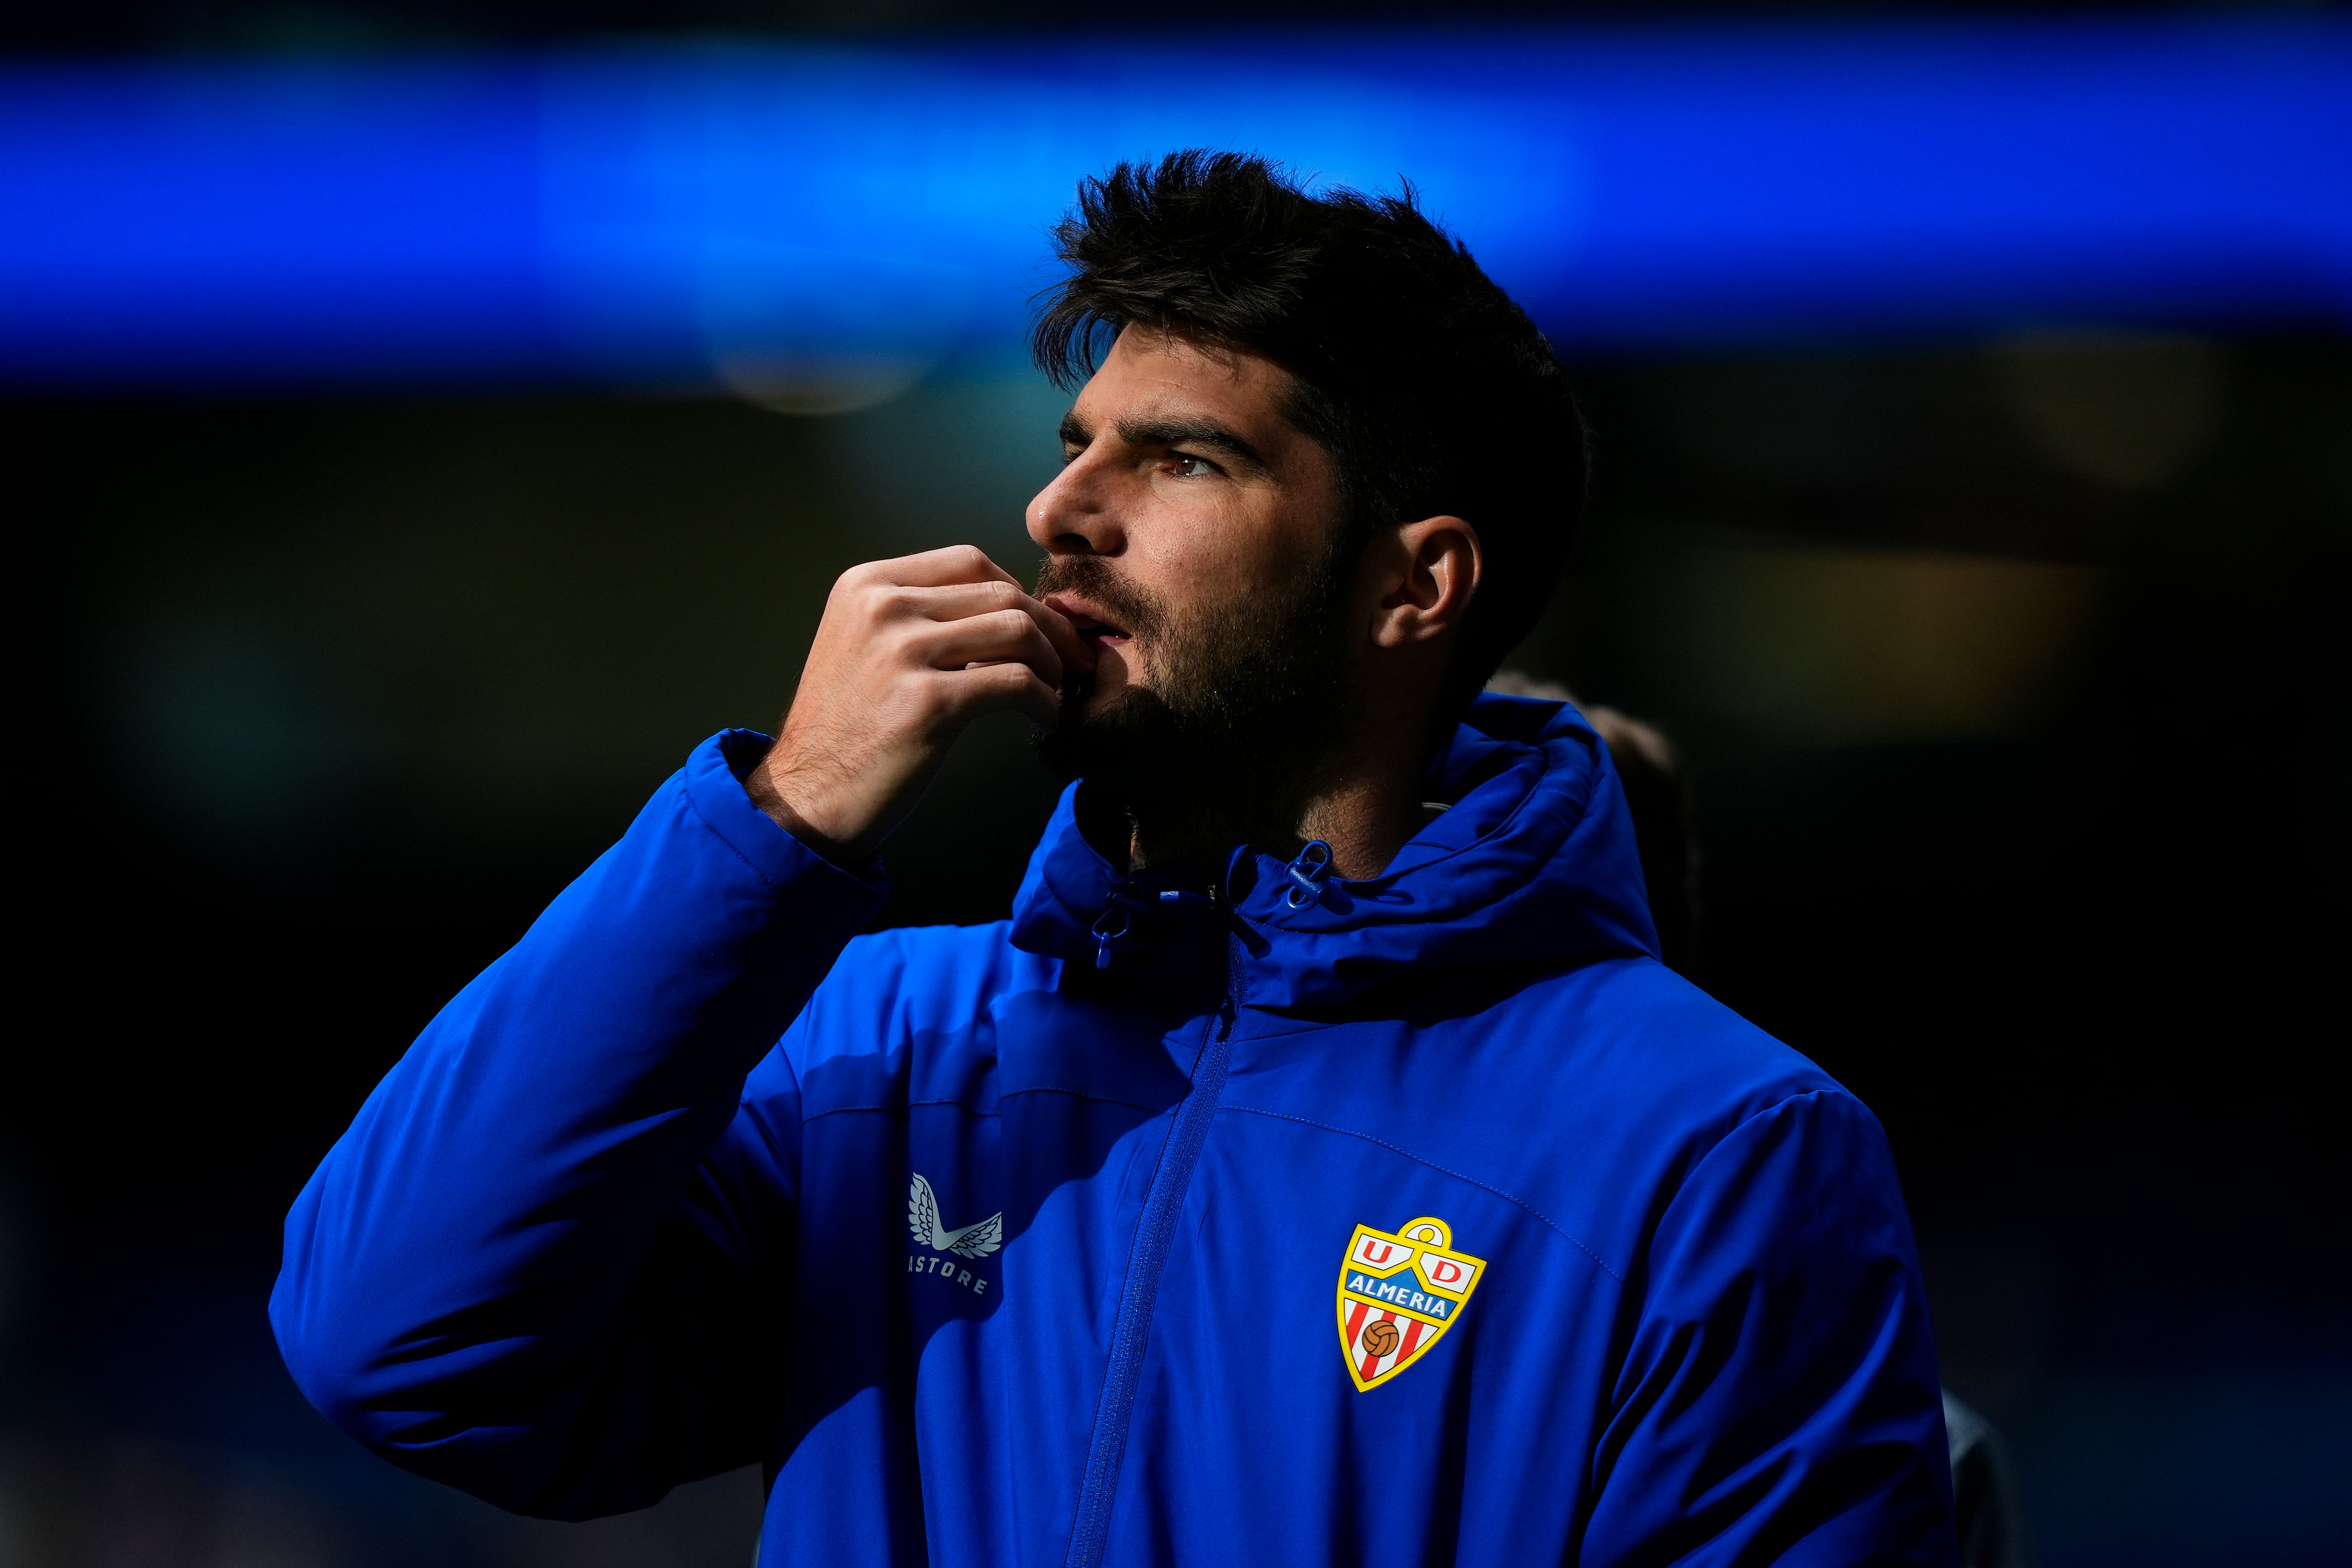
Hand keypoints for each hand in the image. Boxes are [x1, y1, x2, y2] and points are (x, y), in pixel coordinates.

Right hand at [747, 546, 1092, 858]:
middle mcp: (881, 607)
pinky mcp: (927, 702)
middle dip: (1050, 626)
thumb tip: (1009, 611)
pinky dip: (1045, 701)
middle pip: (1001, 591)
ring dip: (1053, 662)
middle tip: (1071, 661)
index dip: (1017, 592)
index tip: (1039, 627)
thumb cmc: (849, 731)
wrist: (807, 799)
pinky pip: (1016, 682)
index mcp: (866, 585)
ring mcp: (903, 651)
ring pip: (1017, 628)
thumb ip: (923, 619)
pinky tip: (1044, 720)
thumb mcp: (867, 649)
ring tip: (1056, 692)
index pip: (969, 562)